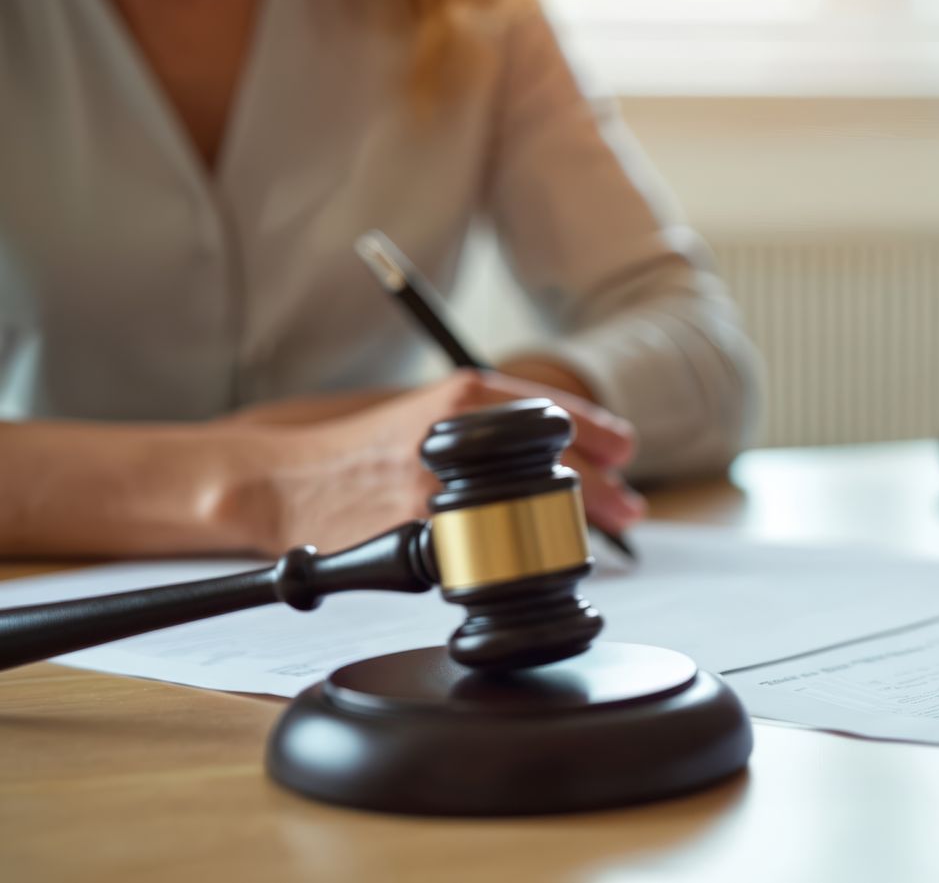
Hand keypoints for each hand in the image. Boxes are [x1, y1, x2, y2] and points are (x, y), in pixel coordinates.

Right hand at [242, 370, 645, 552]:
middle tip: (628, 510)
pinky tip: (532, 565)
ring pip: (533, 515)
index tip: (625, 452)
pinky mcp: (423, 538)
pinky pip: (491, 556)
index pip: (558, 414)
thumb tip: (568, 449)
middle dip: (603, 493)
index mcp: (466, 396)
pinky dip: (518, 562)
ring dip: (569, 530)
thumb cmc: (364, 448)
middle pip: (560, 468)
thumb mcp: (432, 413)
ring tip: (595, 540)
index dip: (603, 435)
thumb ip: (492, 425)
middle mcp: (460, 438)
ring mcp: (444, 490)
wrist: (287, 478)